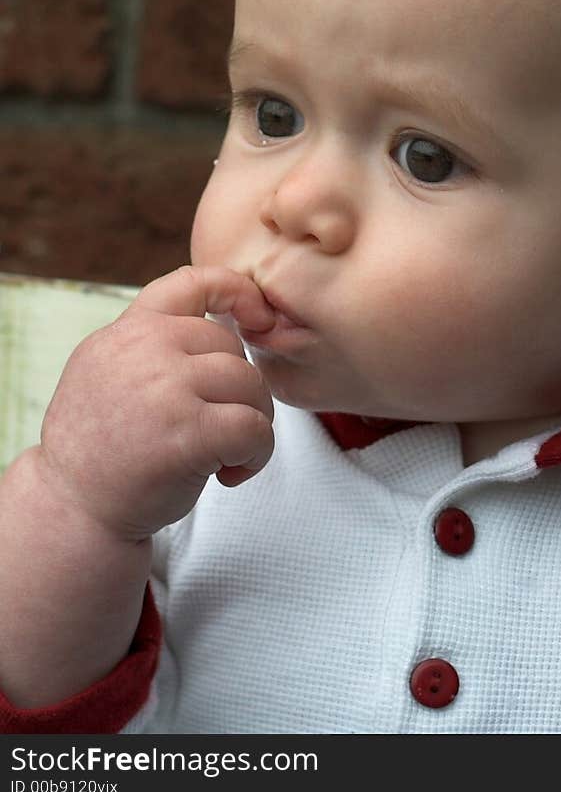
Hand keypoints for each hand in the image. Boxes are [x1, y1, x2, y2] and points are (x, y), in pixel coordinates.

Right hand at [36, 266, 276, 542]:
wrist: (71, 509)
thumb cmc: (102, 445)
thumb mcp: (108, 369)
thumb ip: (154, 341)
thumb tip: (229, 316)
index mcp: (130, 330)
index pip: (194, 282)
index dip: (239, 292)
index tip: (259, 321)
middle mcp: (147, 349)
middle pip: (233, 347)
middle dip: (240, 389)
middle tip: (222, 428)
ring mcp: (168, 389)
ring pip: (251, 385)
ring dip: (253, 422)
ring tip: (226, 453)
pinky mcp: (189, 433)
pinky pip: (255, 428)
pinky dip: (256, 455)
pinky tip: (229, 474)